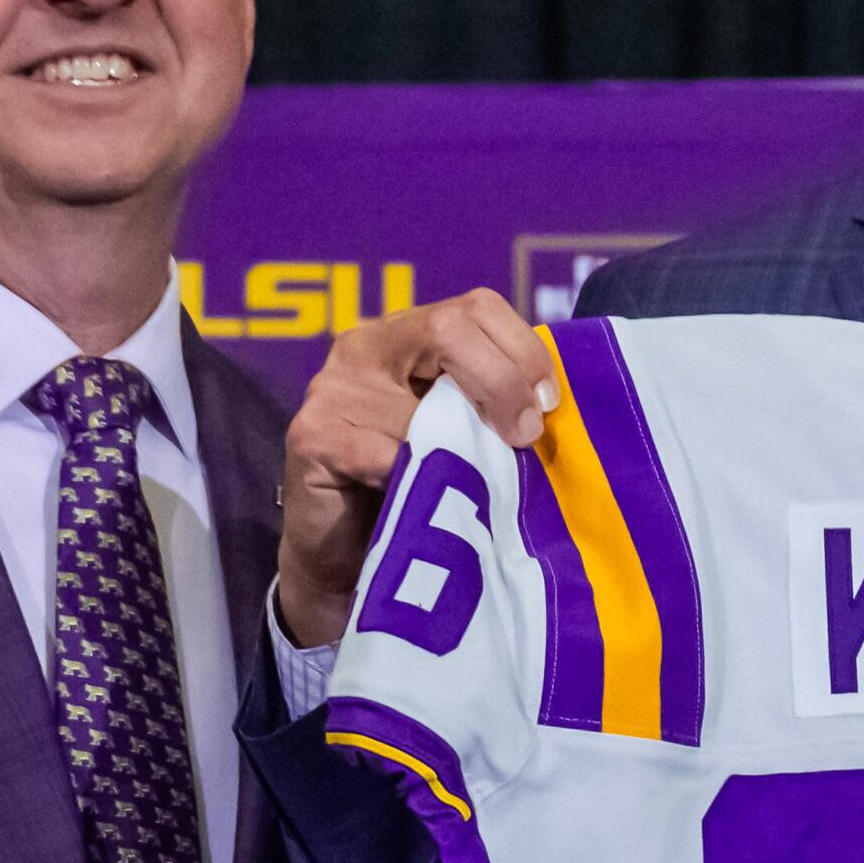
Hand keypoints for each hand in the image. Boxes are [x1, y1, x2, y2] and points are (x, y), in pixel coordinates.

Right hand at [276, 289, 561, 649]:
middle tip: (524, 437)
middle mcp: (364, 345)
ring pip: (422, 406)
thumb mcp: (461, 427)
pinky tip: (411, 500)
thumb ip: (491, 396)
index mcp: (407, 331)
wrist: (346, 555)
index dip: (524, 351)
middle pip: (449, 328)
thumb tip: (551, 396)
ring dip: (458, 453)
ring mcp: (331, 387)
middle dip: (501, 382)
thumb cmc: (418, 484)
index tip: (547, 405)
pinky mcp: (312, 435)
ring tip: (462, 486)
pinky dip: (413, 481)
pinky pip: (385, 454)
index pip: (476, 307)